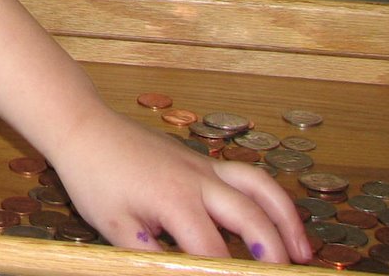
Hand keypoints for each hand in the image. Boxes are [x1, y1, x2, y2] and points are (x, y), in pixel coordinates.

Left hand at [48, 112, 311, 262]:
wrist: (85, 128)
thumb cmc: (94, 178)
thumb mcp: (115, 228)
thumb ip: (150, 258)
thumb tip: (179, 274)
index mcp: (173, 200)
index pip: (212, 251)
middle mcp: (198, 180)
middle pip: (250, 217)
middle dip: (273, 253)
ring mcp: (204, 166)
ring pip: (260, 187)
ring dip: (287, 219)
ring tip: (303, 253)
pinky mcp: (204, 160)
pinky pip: (248, 175)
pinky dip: (271, 197)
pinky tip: (278, 220)